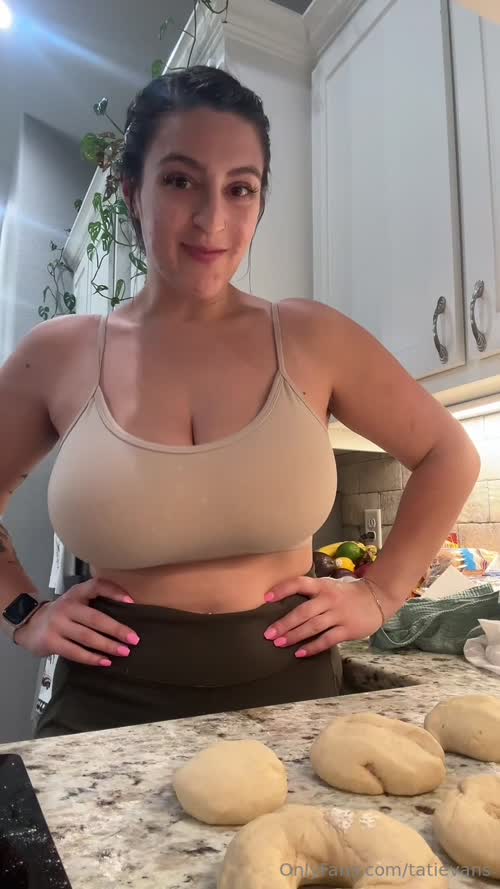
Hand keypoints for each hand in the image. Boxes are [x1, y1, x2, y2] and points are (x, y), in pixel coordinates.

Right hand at [14, 578, 139, 666]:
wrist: (30, 623)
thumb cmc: (63, 613)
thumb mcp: (77, 600)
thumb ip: (95, 602)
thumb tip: (127, 612)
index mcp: (76, 593)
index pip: (96, 586)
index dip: (114, 591)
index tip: (131, 602)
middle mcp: (67, 607)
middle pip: (95, 618)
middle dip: (117, 629)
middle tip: (134, 639)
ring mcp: (57, 624)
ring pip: (86, 636)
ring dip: (107, 645)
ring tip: (124, 652)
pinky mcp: (51, 642)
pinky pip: (75, 652)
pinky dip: (91, 658)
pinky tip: (105, 661)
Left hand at [263, 574, 385, 657]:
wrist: (377, 598)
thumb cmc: (346, 593)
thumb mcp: (329, 585)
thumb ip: (311, 591)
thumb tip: (284, 600)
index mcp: (322, 586)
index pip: (299, 583)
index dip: (282, 589)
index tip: (266, 598)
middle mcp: (329, 599)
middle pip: (303, 611)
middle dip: (284, 624)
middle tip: (268, 634)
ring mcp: (339, 615)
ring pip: (312, 627)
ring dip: (294, 636)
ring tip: (279, 643)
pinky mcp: (347, 630)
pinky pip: (327, 640)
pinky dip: (313, 647)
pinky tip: (300, 653)